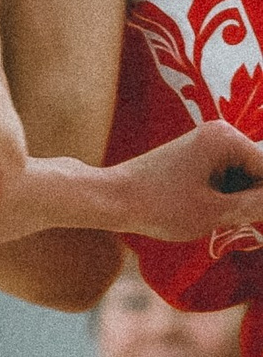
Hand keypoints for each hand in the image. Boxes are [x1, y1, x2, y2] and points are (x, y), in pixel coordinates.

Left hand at [103, 122, 262, 243]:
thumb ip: (255, 206)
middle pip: (255, 172)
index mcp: (227, 138)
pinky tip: (205, 215)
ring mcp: (205, 144)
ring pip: (239, 178)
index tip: (250, 220)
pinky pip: (221, 178)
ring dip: (235, 202)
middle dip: (249, 201)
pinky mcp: (193, 157)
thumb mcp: (214, 212)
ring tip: (213, 221)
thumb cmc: (159, 206)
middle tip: (230, 224)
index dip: (262, 202)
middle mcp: (219, 133)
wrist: (109, 199)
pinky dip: (220, 198)